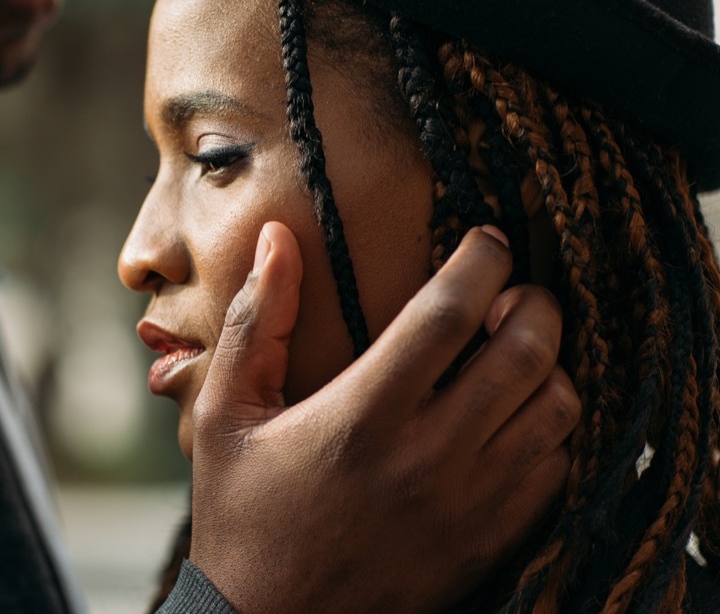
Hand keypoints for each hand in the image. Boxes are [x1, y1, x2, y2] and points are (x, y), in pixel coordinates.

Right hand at [188, 223, 578, 612]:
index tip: (485, 240)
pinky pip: (554, 469)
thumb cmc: (242, 515)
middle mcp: (427, 456)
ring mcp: (467, 504)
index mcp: (361, 416)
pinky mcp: (488, 542)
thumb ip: (257, 322)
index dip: (480, 262)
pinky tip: (512, 418)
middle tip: (514, 291)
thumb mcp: (228, 413)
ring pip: (555, 410)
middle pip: (524, 353)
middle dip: (534, 304)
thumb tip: (278, 240)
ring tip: (515, 353)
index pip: (448, 314)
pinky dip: (549, 430)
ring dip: (548, 366)